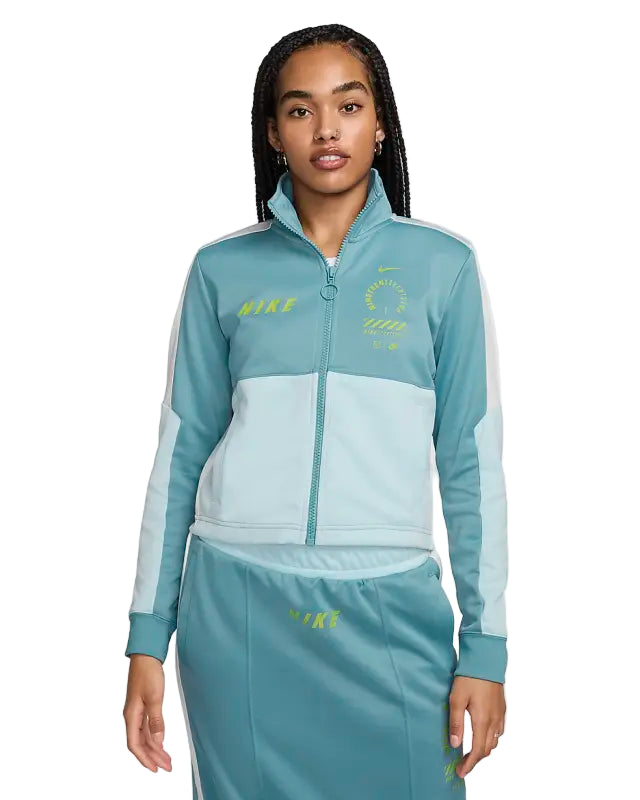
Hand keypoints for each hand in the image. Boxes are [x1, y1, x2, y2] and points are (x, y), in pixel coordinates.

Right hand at [123, 654, 171, 772]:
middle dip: (153, 757)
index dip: (144, 759)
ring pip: (144, 736)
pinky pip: (147, 728)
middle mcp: (132, 716)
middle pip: (140, 743)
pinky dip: (154, 737)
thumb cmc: (148, 673)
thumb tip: (157, 742)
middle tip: (167, 767)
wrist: (146, 655)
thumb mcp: (154, 697)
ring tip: (167, 759)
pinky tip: (161, 743)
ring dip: (155, 749)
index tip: (155, 769)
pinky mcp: (142, 706)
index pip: (135, 744)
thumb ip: (156, 720)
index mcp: (131, 715)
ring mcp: (137, 711)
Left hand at [448, 675, 505, 778]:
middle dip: (475, 760)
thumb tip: (455, 744)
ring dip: (483, 749)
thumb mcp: (456, 699)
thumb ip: (456, 722)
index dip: (470, 764)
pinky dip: (490, 738)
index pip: (478, 751)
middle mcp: (494, 721)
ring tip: (471, 751)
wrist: (486, 659)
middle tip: (463, 764)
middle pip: (487, 749)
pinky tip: (482, 734)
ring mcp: (500, 715)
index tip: (461, 772)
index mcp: (483, 720)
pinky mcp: (502, 708)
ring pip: (494, 741)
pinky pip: (499, 731)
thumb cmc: (469, 677)